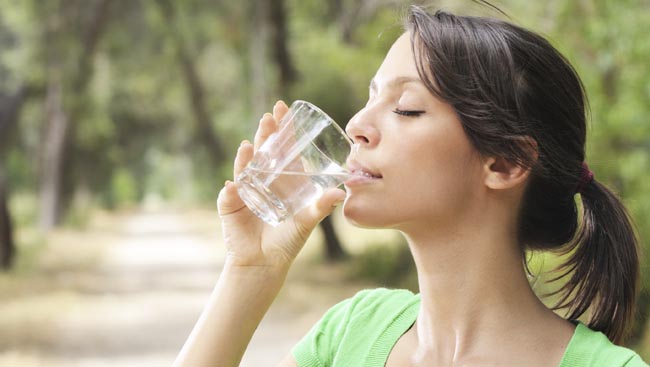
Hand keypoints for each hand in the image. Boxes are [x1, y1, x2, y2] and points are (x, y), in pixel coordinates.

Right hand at [216, 101, 345, 269]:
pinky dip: (233, 189)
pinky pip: (231, 194)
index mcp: (281, 179)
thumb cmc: (287, 240)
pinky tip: (235, 184)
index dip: (282, 128)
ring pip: (245, 166)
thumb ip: (321, 206)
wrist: (265, 263)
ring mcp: (244, 190)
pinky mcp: (230, 205)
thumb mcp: (307, 220)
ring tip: (252, 143)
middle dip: (265, 133)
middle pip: (263, 150)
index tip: (283, 108)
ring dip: (247, 155)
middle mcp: (262, 180)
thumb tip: (340, 192)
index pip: (282, 147)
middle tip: (269, 117)